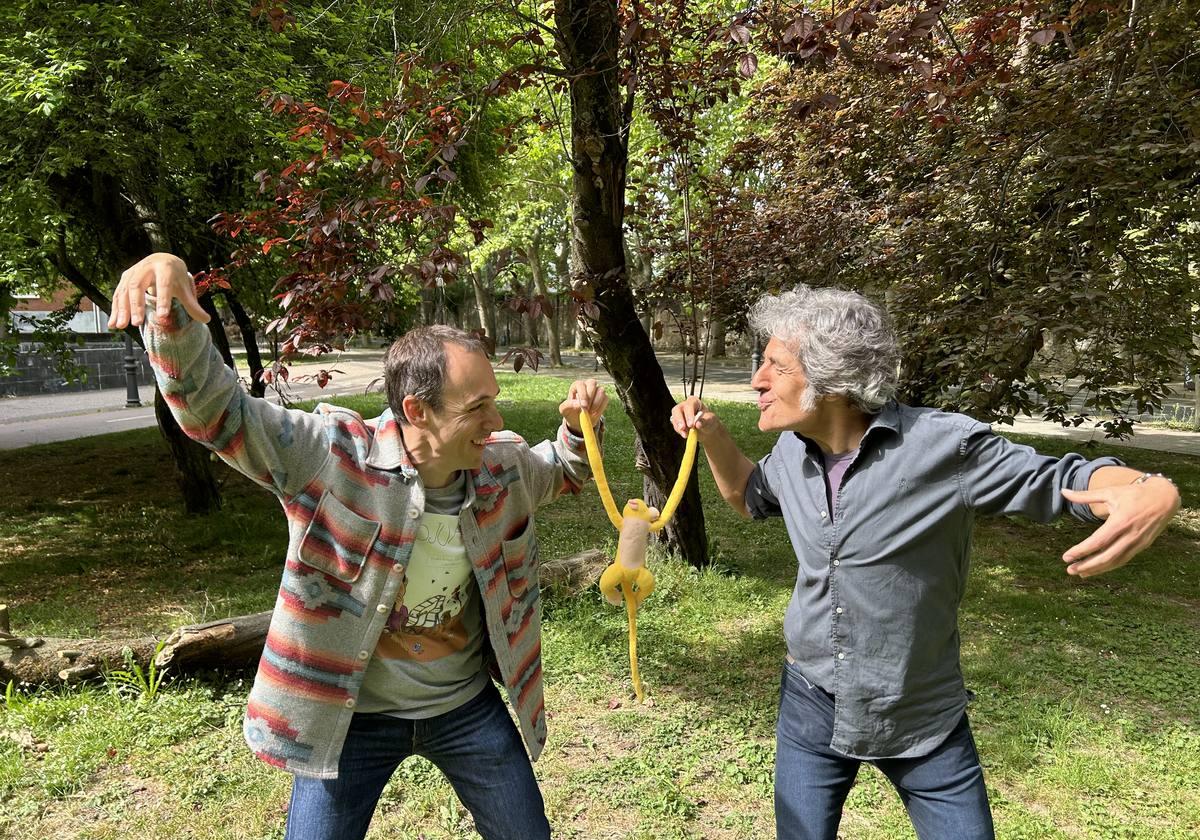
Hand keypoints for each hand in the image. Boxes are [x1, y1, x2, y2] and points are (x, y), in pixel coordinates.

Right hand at [107, 253, 209, 329]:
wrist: (162, 260)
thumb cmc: (175, 276)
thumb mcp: (184, 287)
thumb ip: (192, 304)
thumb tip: (206, 319)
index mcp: (165, 267)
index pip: (164, 284)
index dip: (163, 299)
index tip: (163, 315)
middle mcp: (146, 267)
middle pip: (138, 286)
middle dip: (136, 305)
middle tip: (137, 324)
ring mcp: (133, 272)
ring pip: (124, 290)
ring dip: (122, 309)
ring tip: (122, 326)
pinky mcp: (124, 278)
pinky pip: (118, 294)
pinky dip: (115, 309)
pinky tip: (113, 324)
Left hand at [560, 379, 607, 433]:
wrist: (578, 421)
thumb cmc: (570, 412)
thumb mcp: (564, 410)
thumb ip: (568, 405)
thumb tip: (578, 404)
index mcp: (576, 386)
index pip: (580, 384)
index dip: (583, 394)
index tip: (583, 406)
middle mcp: (587, 385)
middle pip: (592, 383)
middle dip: (590, 397)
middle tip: (587, 409)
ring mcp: (596, 390)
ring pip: (601, 391)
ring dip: (596, 403)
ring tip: (590, 412)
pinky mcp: (603, 397)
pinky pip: (606, 399)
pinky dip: (600, 408)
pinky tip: (594, 413)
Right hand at [671, 396, 724, 442]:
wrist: (706, 430)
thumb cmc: (709, 421)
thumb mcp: (710, 421)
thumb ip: (705, 421)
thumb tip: (698, 424)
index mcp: (694, 401)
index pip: (689, 406)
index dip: (689, 415)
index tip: (691, 425)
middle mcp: (684, 405)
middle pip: (677, 410)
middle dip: (679, 420)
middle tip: (683, 429)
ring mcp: (679, 414)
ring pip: (674, 419)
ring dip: (679, 428)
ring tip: (686, 435)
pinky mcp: (676, 422)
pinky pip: (675, 426)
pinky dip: (679, 431)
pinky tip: (686, 435)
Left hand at [1060, 478, 1180, 576]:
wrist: (1164, 498)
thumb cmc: (1133, 493)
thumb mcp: (1109, 492)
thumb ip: (1085, 495)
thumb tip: (1063, 491)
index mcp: (1120, 521)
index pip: (1098, 541)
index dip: (1081, 551)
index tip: (1066, 557)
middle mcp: (1130, 535)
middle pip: (1107, 556)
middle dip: (1087, 565)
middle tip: (1070, 570)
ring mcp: (1138, 542)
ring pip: (1116, 561)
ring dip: (1098, 569)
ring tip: (1080, 573)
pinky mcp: (1143, 546)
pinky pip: (1124, 559)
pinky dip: (1110, 566)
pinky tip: (1097, 568)